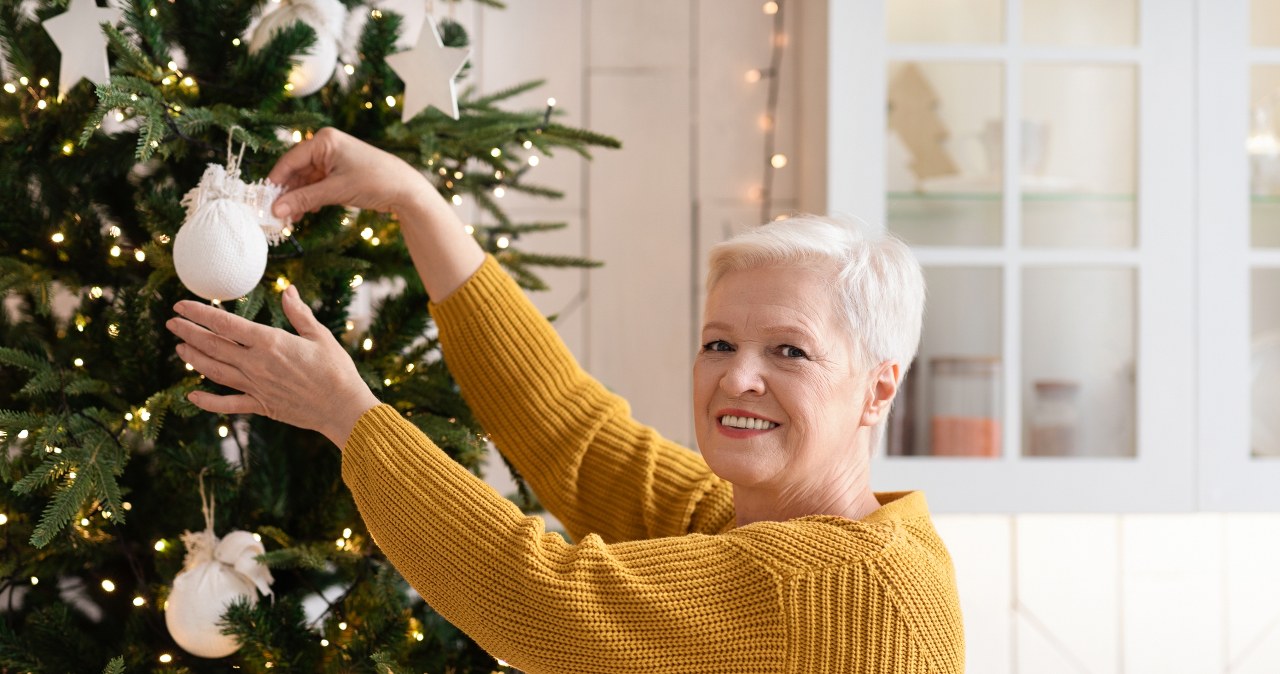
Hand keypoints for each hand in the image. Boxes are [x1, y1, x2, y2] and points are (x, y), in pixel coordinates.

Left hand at [165, 285, 380, 447]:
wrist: (342, 406)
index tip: (181, 305)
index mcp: (269, 342)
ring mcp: (255, 386)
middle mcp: (256, 364)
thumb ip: (298, 313)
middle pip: (213, 346)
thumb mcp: (319, 335)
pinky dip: (207, 401)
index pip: (225, 324)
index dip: (200, 313)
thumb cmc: (336, 369)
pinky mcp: (260, 405)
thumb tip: (288, 290)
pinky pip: (228, 404)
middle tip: (172, 323)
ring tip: (180, 348)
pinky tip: (192, 395)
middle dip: (189, 332)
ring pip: (214, 371)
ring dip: (193, 359)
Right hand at [268, 127, 440, 221]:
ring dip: (299, 199)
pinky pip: (317, 184)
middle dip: (288, 193)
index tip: (265, 201)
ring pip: (306, 180)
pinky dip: (311, 198)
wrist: (406, 189)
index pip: (290, 160)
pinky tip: (306, 213)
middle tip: (277, 215)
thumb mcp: (335, 191)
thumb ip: (304, 199)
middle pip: (296, 171)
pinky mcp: (339, 172)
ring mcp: (333, 159)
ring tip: (290, 219)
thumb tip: (277, 209)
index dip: (277, 181)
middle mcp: (326, 146)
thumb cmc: (374, 182)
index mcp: (324, 141)